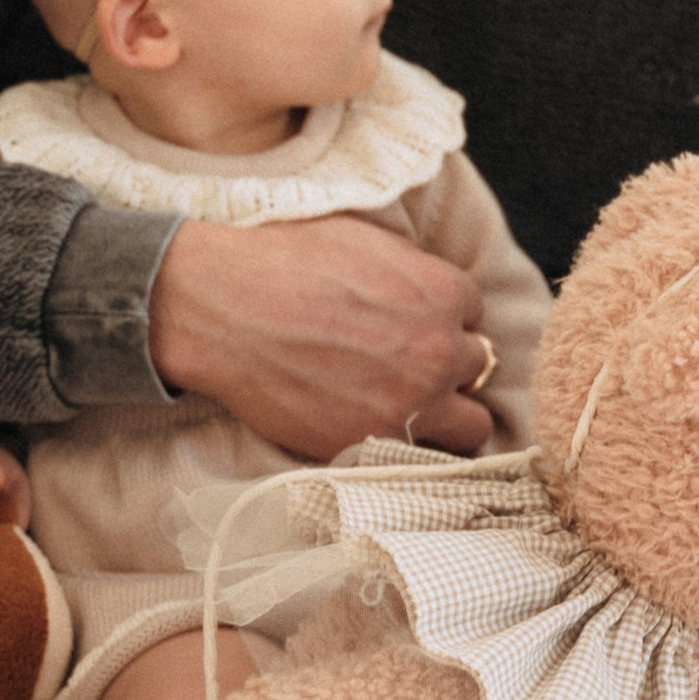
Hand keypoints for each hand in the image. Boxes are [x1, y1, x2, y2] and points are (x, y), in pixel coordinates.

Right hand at [149, 214, 492, 456]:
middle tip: (404, 365)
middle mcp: (440, 350)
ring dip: (447, 415)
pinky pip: (425, 459)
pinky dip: (410, 448)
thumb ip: (414, 268)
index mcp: (443, 293)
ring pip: (471, 424)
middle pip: (475, 366)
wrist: (223, 309)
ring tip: (409, 409)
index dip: (439, 319)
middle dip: (445, 364)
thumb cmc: (283, 262)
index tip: (410, 325)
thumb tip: (430, 284)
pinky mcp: (376, 443)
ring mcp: (413, 402)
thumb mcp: (365, 239)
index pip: (472, 312)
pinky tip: (380, 430)